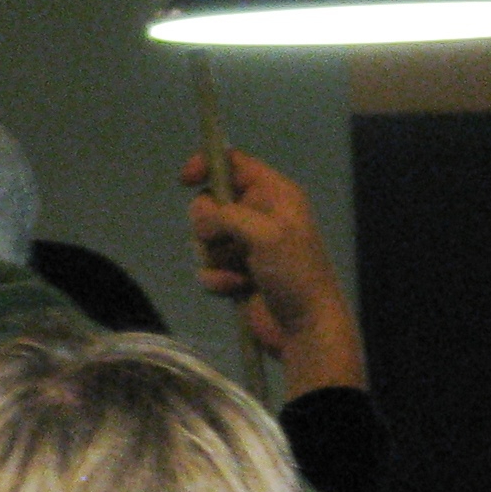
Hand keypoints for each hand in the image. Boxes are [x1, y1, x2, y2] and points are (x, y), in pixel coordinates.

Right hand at [179, 144, 368, 400]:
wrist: (305, 328)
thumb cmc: (295, 273)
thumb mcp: (266, 234)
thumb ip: (227, 215)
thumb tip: (200, 218)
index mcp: (274, 194)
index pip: (233, 163)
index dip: (207, 165)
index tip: (185, 180)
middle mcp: (258, 215)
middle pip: (209, 203)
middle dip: (210, 227)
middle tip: (229, 243)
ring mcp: (245, 246)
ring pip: (204, 240)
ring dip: (217, 259)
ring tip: (242, 271)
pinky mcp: (234, 275)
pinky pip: (206, 269)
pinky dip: (218, 281)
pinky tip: (239, 289)